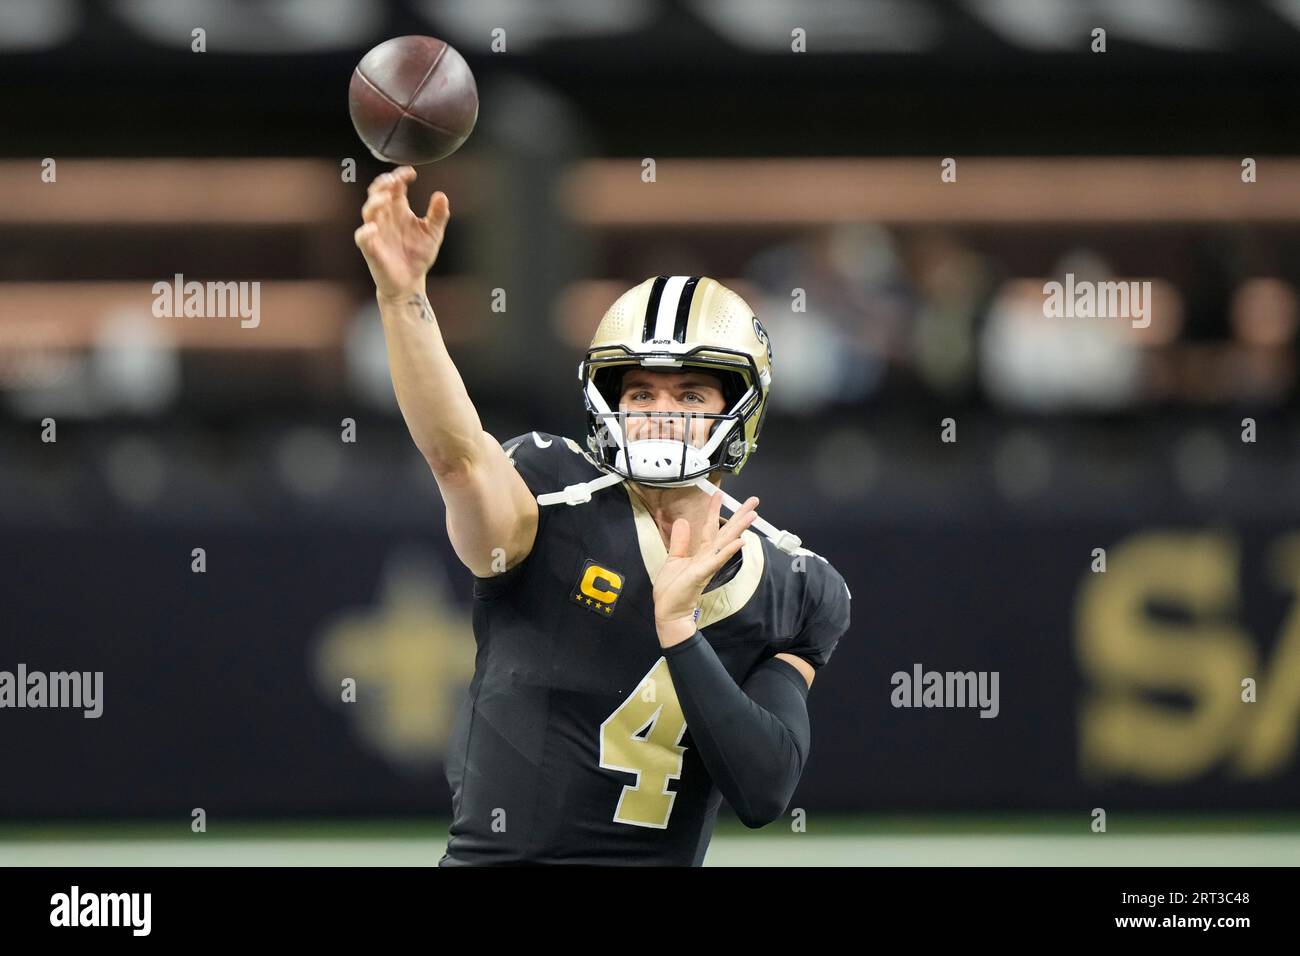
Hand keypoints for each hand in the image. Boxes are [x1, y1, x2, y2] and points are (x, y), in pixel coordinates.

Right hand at [353, 166, 450, 298]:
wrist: (410, 282)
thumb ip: (438, 215)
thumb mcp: (433, 233)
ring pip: (368, 211)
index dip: (400, 176)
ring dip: (375, 202)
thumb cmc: (418, 255)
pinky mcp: (370, 249)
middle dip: (383, 184)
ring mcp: (376, 232)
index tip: (411, 172)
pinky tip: (373, 229)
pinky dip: (365, 232)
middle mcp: (385, 217)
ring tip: (386, 198)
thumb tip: (441, 195)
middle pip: (377, 193)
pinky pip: (362, 238)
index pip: (395, 186)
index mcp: (399, 210)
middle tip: (394, 181)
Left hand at [653, 492, 757, 644]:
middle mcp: (709, 557)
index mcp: (702, 553)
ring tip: (753, 515)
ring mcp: (708, 565)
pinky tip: (739, 541)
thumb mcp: (673, 559)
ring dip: (740, 529)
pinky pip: (717, 560)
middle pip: (727, 532)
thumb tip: (683, 521)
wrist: (669, 611)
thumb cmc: (672, 589)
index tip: (718, 493)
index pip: (710, 527)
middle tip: (754, 501)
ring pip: (726, 543)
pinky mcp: (702, 574)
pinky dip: (728, 550)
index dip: (713, 510)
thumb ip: (680, 541)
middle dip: (740, 516)